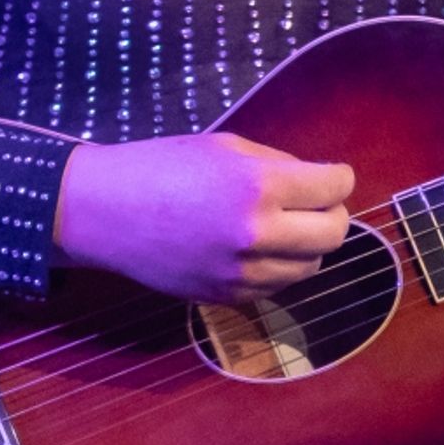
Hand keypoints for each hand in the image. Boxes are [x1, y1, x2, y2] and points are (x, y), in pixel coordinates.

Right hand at [54, 132, 352, 302]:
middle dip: (333, 215)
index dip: (339, 178)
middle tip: (317, 204)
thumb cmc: (162, 167)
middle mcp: (255, 234)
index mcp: (257, 186)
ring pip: (310, 268)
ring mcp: (241, 272)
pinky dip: (278, 267)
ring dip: (308, 246)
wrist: (104, 212)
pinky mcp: (226, 297)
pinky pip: (276, 286)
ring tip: (285, 226)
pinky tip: (257, 248)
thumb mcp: (226, 147)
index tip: (333, 177)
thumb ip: (280, 166)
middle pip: (334, 235)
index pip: (334, 189)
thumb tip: (322, 185)